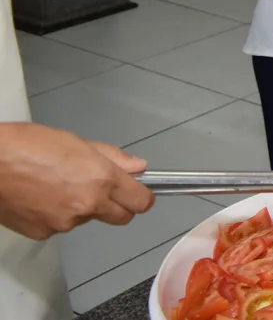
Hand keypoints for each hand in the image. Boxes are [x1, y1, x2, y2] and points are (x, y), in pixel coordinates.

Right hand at [0, 123, 154, 238]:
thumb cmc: (27, 146)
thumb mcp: (77, 142)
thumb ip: (112, 157)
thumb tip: (137, 167)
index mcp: (101, 180)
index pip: (141, 202)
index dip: (142, 197)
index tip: (138, 192)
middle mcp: (87, 206)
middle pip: (121, 217)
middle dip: (117, 206)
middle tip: (100, 188)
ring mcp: (64, 223)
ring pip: (86, 219)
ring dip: (80, 207)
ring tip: (56, 184)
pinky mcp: (42, 233)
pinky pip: (59, 225)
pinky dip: (55, 214)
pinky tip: (40, 197)